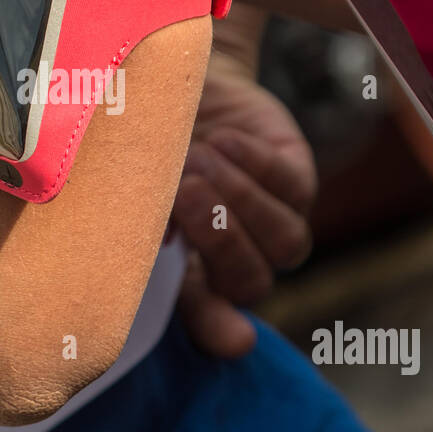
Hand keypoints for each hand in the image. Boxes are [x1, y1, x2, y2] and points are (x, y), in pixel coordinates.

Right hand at [173, 45, 315, 356]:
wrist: (177, 90)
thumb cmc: (143, 143)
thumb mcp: (134, 178)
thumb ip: (142, 212)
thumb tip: (157, 235)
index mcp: (194, 276)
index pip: (210, 320)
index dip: (221, 331)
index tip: (237, 341)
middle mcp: (241, 260)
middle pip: (252, 282)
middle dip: (221, 239)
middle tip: (185, 190)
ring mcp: (277, 223)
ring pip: (286, 241)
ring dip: (242, 201)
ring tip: (199, 158)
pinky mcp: (298, 180)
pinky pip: (291, 185)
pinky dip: (254, 164)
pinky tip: (223, 139)